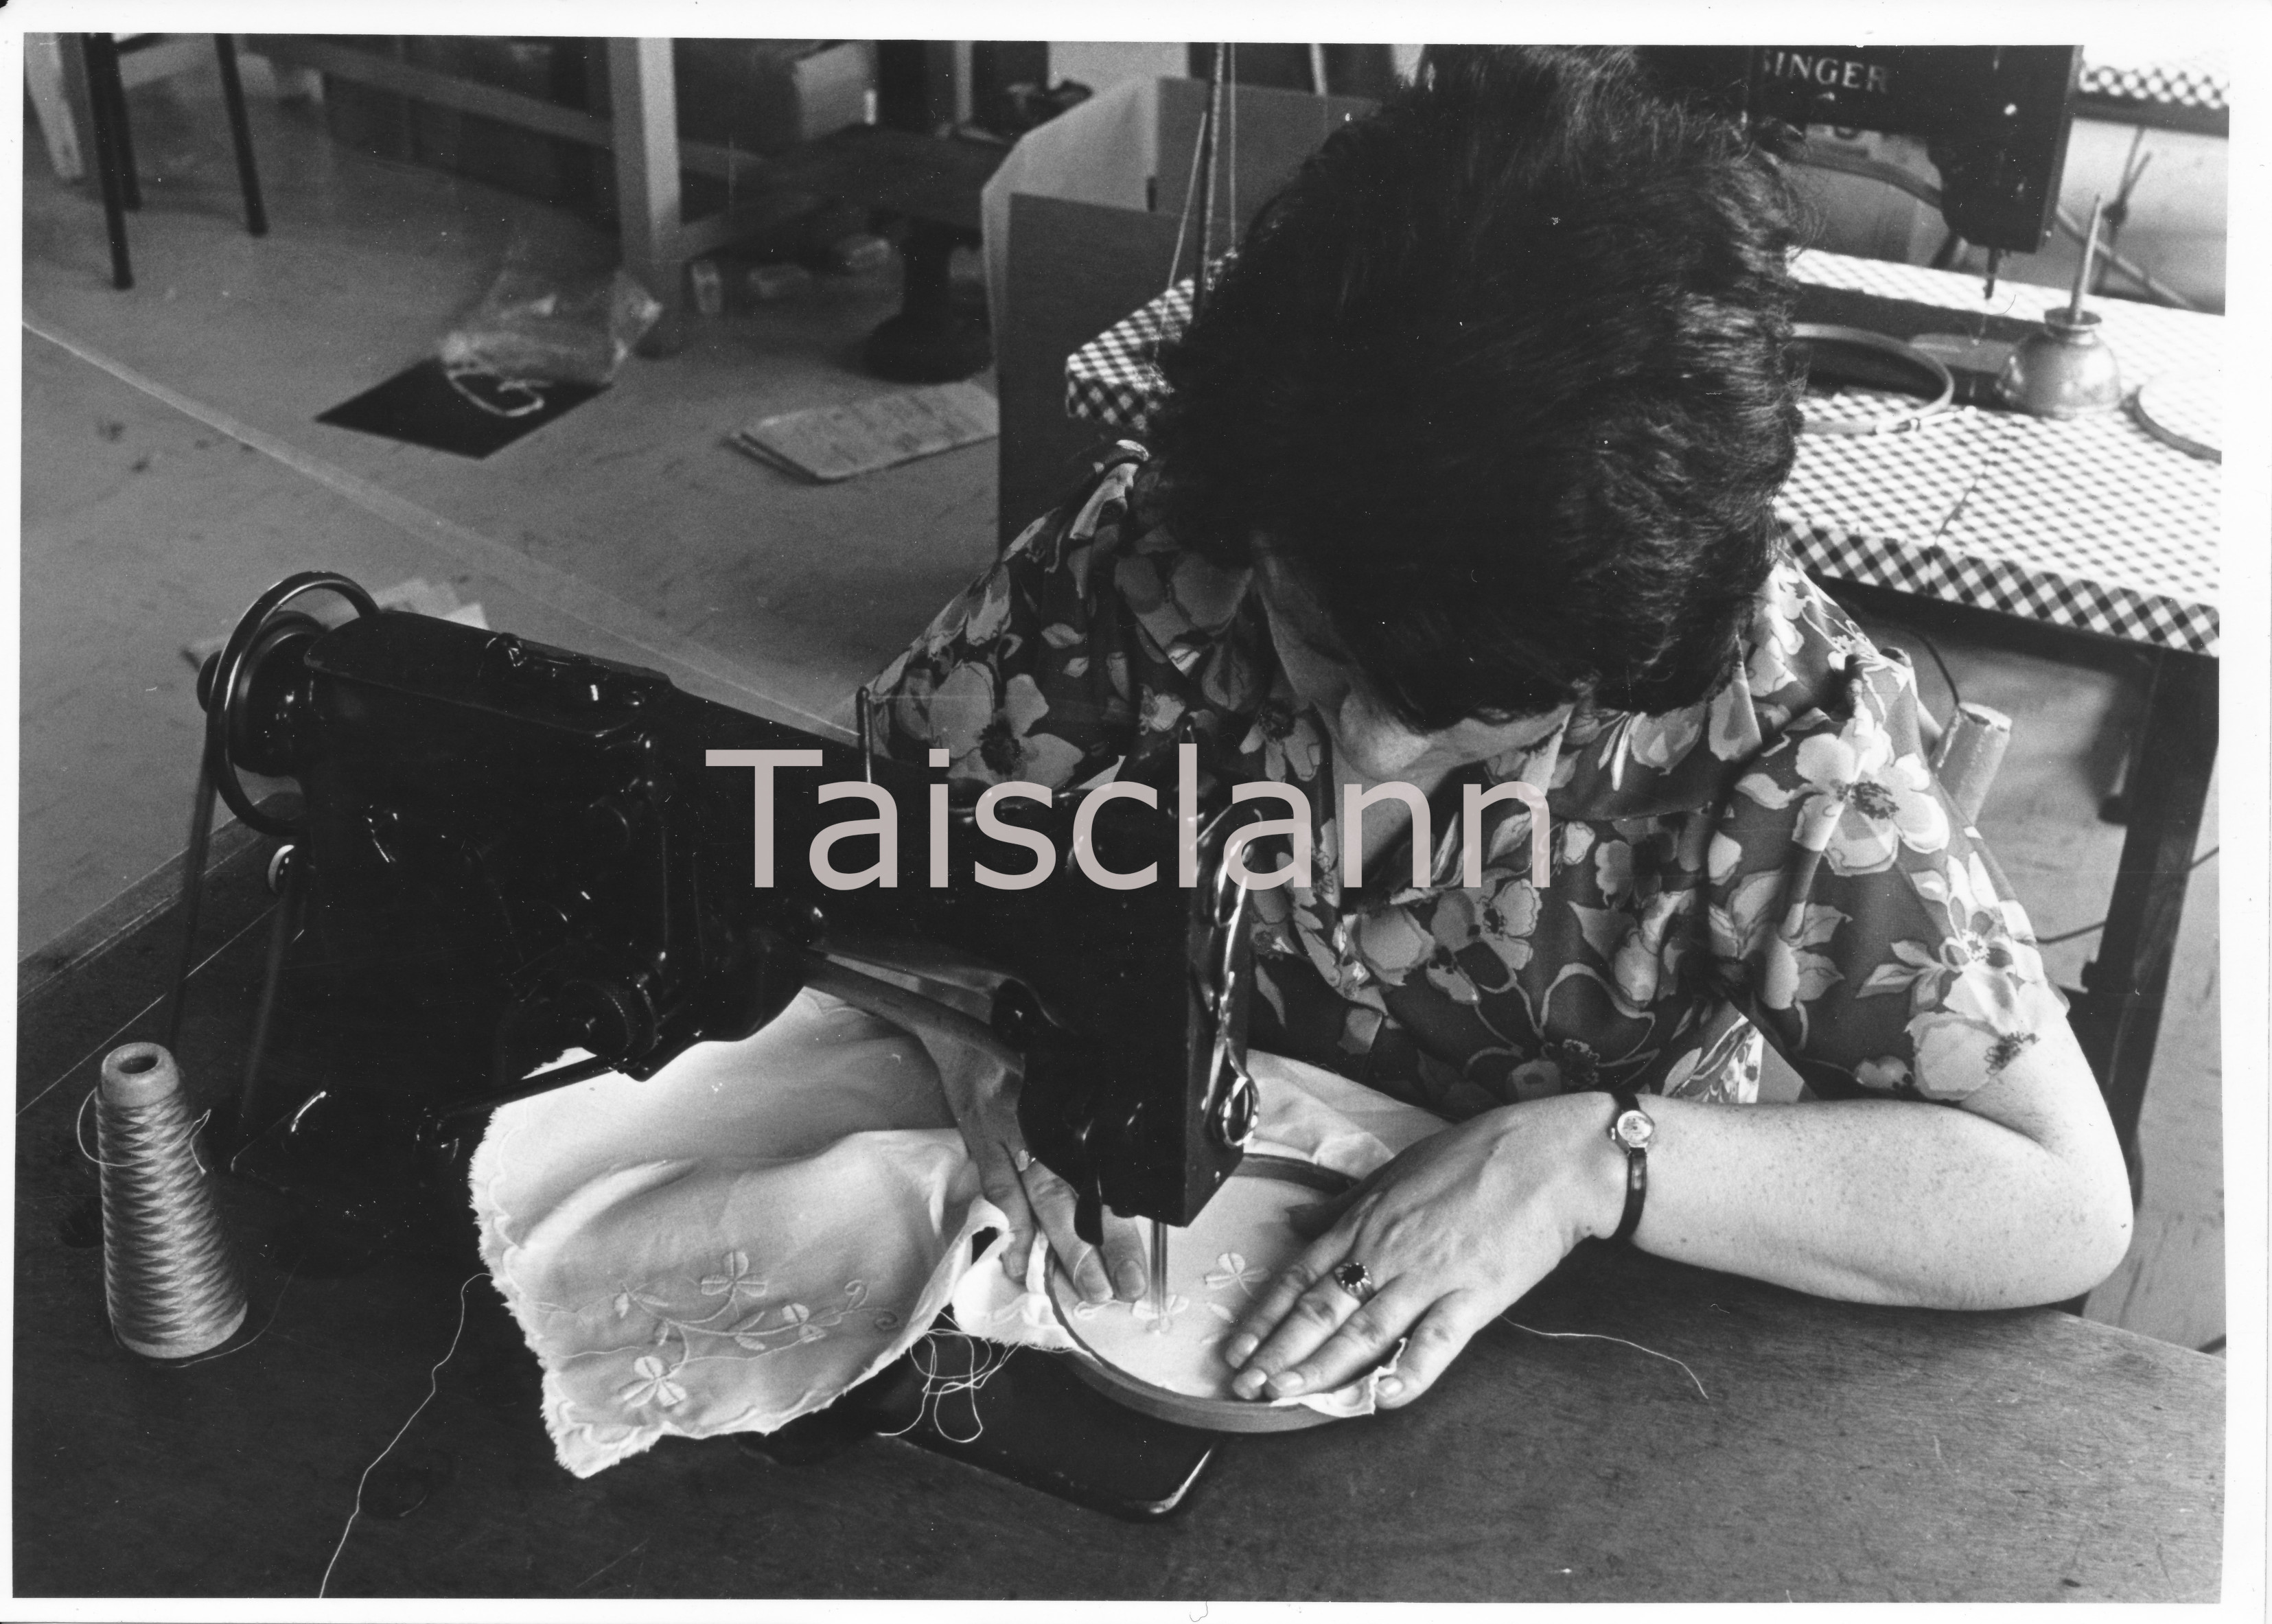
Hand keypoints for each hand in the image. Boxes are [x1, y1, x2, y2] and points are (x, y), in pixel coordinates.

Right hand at [909, 1025, 1151, 1305]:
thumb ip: (1097, 1095)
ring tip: (1084, 1290)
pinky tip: (1019, 1264)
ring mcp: (1008, 1128)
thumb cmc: (1024, 1027)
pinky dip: (1011, 1226)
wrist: (962, 1002)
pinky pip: (997, 1187)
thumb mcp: (1069, 1054)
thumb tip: (1129, 1154)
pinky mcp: (980, 1132)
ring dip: (1063, 1247)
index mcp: (1073, 1098)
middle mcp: (1045, 1116)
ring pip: (1042, 1197)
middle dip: (1099, 1246)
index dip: (1121, 1217)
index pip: (1104, 1169)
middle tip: (1119, 1289)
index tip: (1138, 1258)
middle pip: (1077, 1192)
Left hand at [1222, 1092, 1623, 1407]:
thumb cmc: (1475, 1155)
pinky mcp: (1474, 1296)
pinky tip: (1381, 1398)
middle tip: (1245, 1385)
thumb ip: (1344, 1203)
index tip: (1236, 1347)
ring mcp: (1428, 1276)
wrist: (1550, 1157)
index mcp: (1365, 1220)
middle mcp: (1386, 1251)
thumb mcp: (1397, 1169)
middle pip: (1320, 1309)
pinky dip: (1407, 1371)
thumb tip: (1296, 1220)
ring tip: (1286, 1396)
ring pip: (1363, 1330)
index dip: (1264, 1316)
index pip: (1300, 1276)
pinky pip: (1434, 1342)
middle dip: (1278, 1352)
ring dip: (1320, 1368)